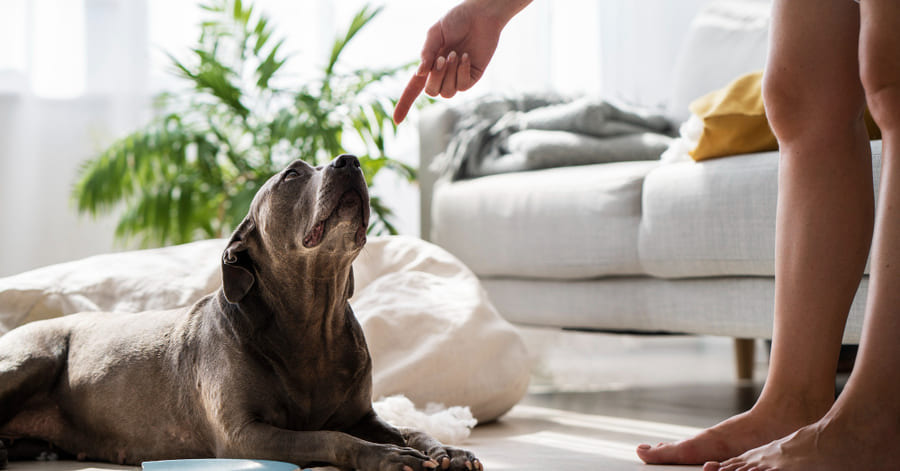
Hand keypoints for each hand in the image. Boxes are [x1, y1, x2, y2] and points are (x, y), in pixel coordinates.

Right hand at [393, 0, 526, 123]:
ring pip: (446, 93)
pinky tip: (466, 57)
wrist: (480, 15)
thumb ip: (426, 53)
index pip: (413, 90)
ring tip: (455, 54)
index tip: (396, 121)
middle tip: (442, 58)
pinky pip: (463, 87)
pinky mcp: (472, 78)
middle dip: (435, 77)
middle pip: (431, 92)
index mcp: (428, 65)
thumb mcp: (435, 34)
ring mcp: (457, 78)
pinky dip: (462, 71)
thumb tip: (420, 74)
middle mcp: (441, 75)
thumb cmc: (456, 21)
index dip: (404, 105)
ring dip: (449, 74)